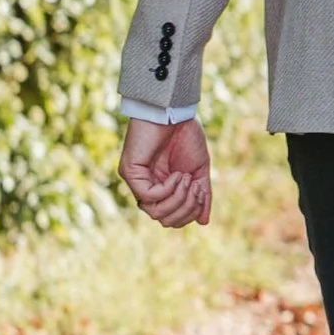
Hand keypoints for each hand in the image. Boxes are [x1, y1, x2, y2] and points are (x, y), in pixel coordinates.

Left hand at [120, 115, 211, 230]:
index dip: (190, 212)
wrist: (174, 112)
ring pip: (156, 213)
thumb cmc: (185, 136)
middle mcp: (148, 189)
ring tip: (186, 179)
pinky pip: (148, 196)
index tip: (201, 191)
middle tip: (195, 187)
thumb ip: (202, 196)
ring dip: (178, 200)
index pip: (173, 219)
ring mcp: (138, 182)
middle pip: (165, 220)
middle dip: (186, 208)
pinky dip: (167, 189)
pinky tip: (177, 174)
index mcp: (163, 189)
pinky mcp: (130, 174)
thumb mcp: (199, 170)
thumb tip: (203, 222)